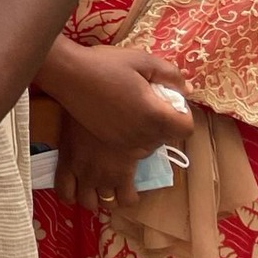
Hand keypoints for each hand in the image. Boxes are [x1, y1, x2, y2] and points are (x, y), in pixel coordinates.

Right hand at [39, 45, 191, 212]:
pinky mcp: (76, 162)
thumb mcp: (141, 60)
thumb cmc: (104, 65)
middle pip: (154, 155)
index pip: (186, 130)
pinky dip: (83, 194)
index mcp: (153, 121)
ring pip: (110, 197)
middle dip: (149, 145)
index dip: (181, 117)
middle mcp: (134, 148)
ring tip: (113, 170)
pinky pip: (75, 192)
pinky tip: (88, 182)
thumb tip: (188, 91)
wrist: (69, 70)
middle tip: (137, 125)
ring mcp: (102, 161)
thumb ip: (169, 75)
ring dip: (114, 188)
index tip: (168, 106)